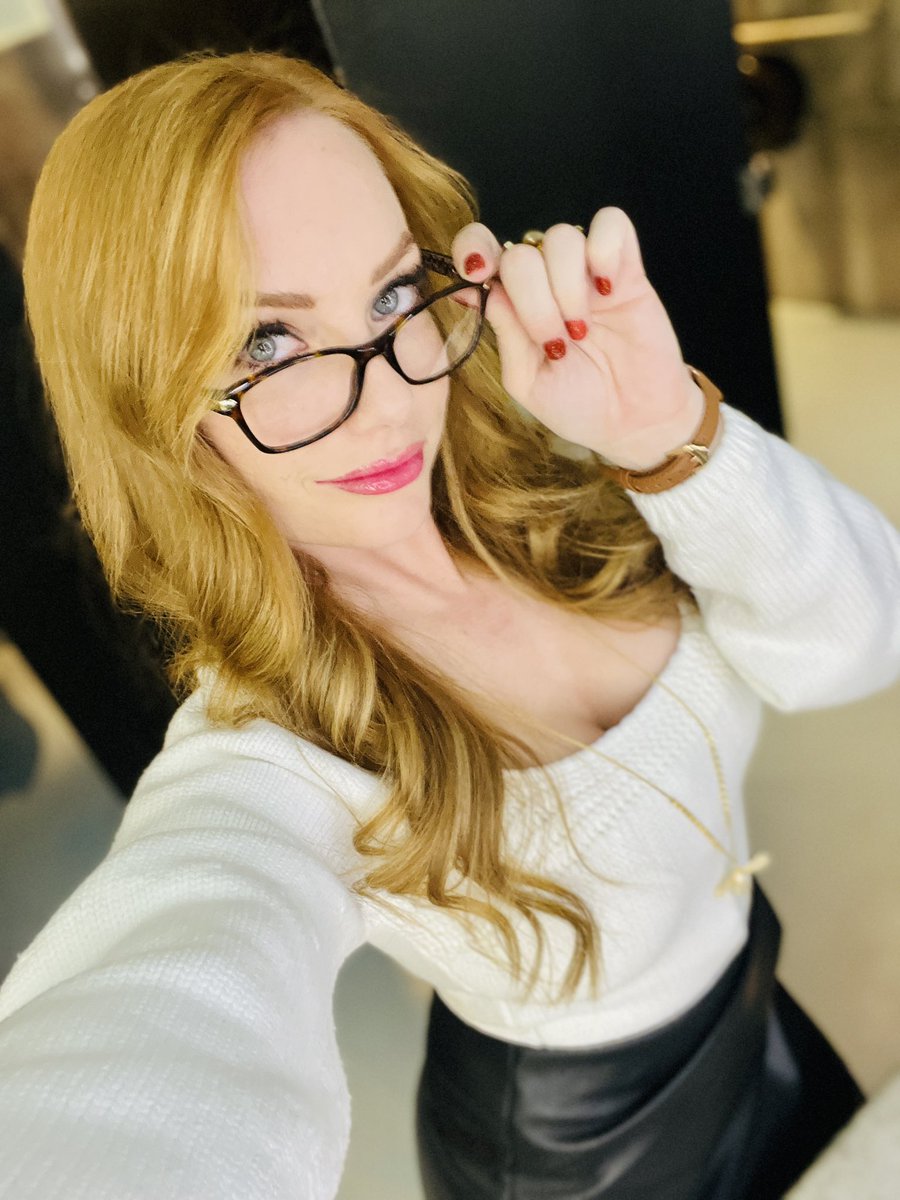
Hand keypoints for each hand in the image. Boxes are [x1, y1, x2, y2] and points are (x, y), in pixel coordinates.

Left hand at [451, 208, 706, 469]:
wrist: (633, 422)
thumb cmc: (577, 405)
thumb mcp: (527, 379)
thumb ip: (504, 330)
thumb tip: (470, 288)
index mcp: (513, 304)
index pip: (481, 250)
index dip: (472, 248)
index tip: (478, 273)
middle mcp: (546, 280)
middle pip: (521, 252)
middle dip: (532, 300)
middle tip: (556, 343)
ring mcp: (585, 272)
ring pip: (562, 237)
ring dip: (566, 287)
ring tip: (583, 330)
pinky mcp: (627, 269)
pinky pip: (611, 224)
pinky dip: (604, 250)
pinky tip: (608, 289)